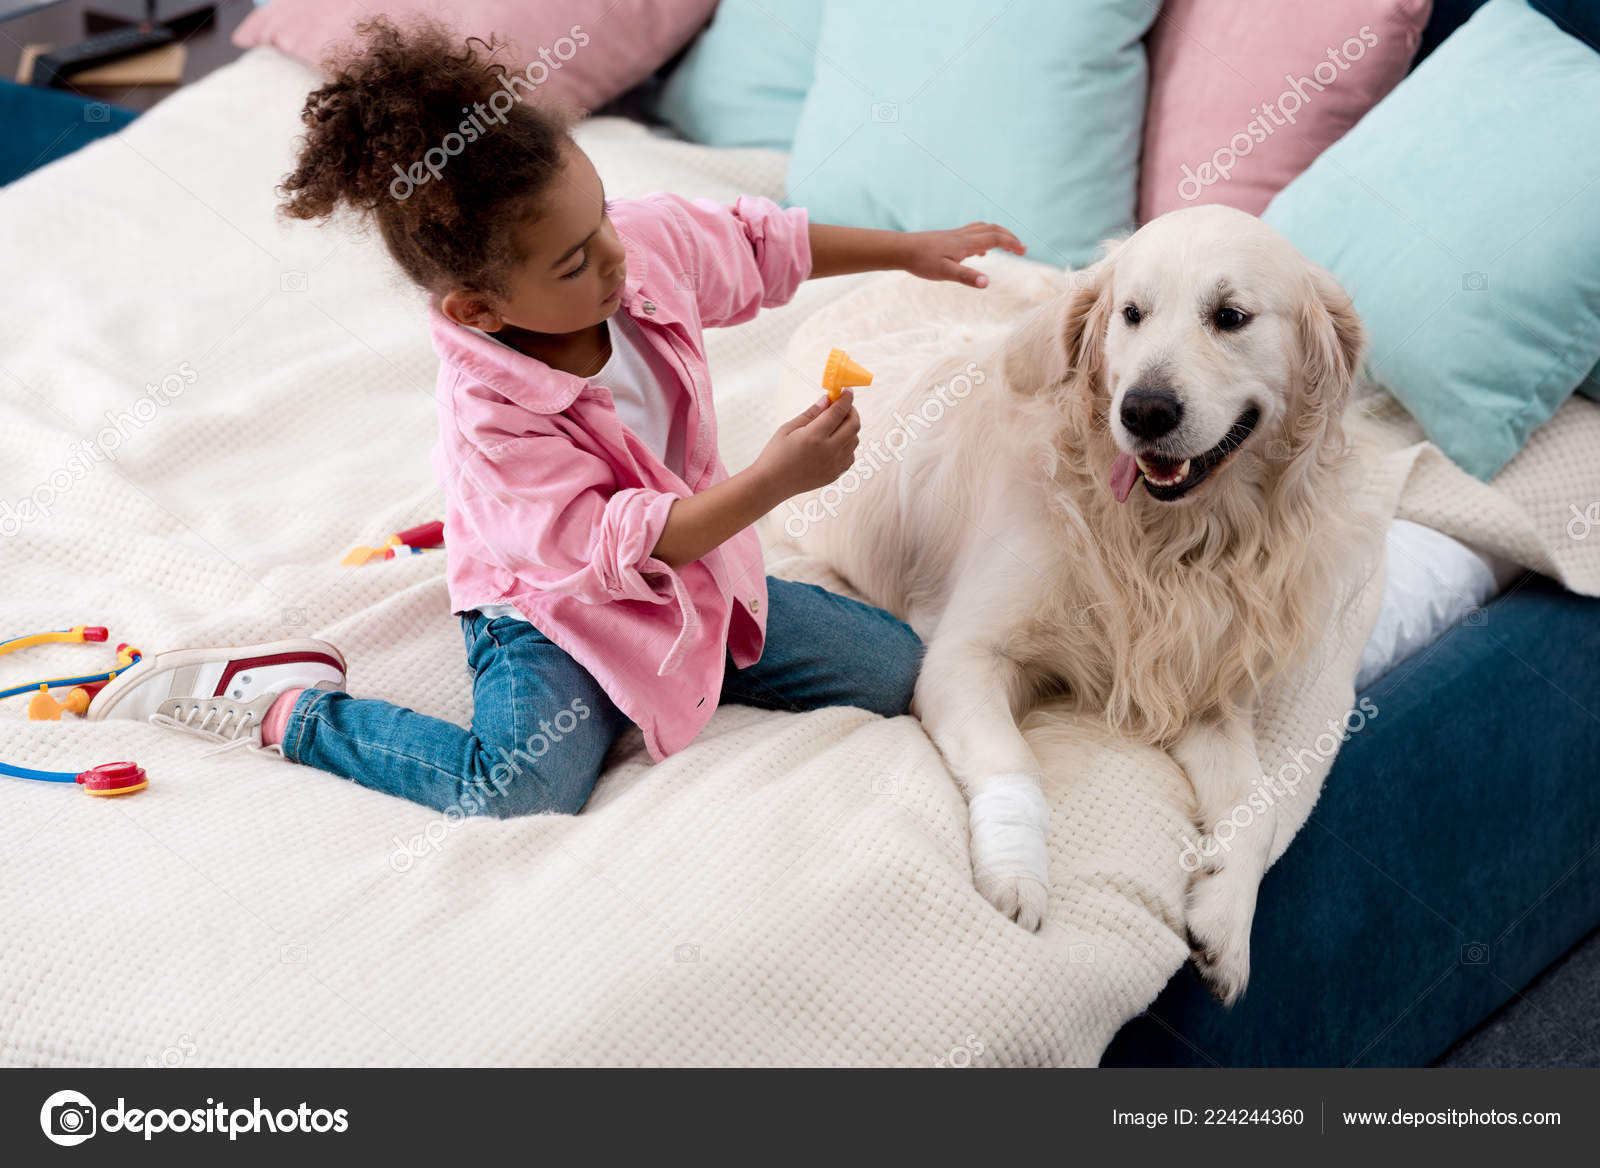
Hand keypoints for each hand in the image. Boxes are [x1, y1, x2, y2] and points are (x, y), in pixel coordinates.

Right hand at [755, 388, 860, 497]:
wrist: (771, 483)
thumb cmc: (776, 453)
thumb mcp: (789, 428)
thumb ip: (811, 413)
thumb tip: (827, 399)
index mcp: (814, 436)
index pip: (838, 412)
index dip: (846, 398)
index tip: (847, 391)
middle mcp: (828, 451)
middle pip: (854, 425)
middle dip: (852, 411)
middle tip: (844, 406)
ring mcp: (833, 465)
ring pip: (855, 440)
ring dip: (850, 428)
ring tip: (836, 424)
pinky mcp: (835, 474)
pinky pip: (850, 455)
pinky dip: (847, 445)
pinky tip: (834, 442)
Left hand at [901, 222, 1025, 288]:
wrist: (901, 249)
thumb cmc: (921, 262)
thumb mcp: (945, 273)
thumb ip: (967, 277)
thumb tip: (987, 283)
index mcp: (966, 243)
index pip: (996, 238)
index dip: (1011, 243)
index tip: (1024, 251)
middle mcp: (963, 235)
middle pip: (993, 229)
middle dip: (1009, 237)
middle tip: (1021, 248)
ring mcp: (955, 235)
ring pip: (982, 229)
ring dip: (997, 235)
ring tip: (1005, 246)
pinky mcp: (948, 238)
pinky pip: (971, 233)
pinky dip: (983, 238)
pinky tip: (979, 252)